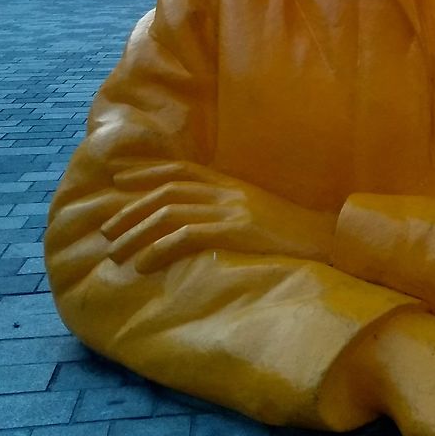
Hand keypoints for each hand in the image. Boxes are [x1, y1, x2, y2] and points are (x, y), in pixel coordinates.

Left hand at [99, 160, 335, 272]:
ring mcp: (232, 209)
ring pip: (170, 212)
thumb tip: (198, 225)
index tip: (119, 180)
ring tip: (114, 254)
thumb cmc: (295, 235)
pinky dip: (159, 249)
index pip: (182, 170)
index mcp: (232, 185)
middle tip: (105, 229)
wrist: (329, 240)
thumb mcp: (258, 215)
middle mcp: (228, 191)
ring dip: (137, 233)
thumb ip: (230, 211)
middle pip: (168, 191)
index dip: (148, 172)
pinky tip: (142, 265)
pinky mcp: (237, 230)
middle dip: (132, 209)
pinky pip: (188, 235)